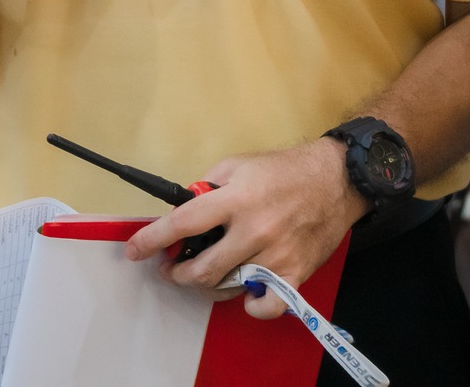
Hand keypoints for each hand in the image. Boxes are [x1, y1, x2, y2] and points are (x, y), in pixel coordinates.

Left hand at [124, 140, 367, 319]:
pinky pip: (266, 305)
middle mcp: (255, 229)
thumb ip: (207, 187)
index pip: (184, 224)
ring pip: (228, 288)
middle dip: (178, 273)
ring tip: (205, 274)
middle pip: (202, 269)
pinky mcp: (295, 272)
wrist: (336, 179)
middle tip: (173, 268)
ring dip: (208, 286)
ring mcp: (276, 255)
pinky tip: (245, 294)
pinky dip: (251, 305)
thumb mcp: (238, 164)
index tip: (134, 251)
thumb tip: (182, 209)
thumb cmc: (284, 169)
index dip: (153, 239)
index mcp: (237, 198)